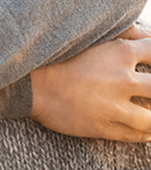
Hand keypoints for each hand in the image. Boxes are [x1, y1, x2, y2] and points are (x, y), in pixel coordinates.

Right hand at [30, 36, 150, 141]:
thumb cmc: (57, 55)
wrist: (31, 83)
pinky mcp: (104, 127)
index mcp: (120, 53)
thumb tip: (144, 37)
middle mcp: (122, 80)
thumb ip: (122, 33)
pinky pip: (136, 136)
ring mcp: (114, 106)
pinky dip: (145, 134)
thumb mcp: (89, 36)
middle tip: (150, 91)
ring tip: (150, 114)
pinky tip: (145, 130)